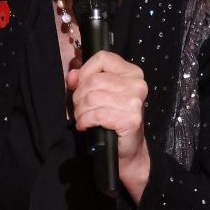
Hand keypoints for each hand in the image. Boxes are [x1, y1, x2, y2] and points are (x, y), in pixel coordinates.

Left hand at [66, 51, 149, 201]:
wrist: (127, 151)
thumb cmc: (112, 121)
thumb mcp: (99, 95)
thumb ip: (84, 80)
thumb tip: (72, 75)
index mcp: (132, 73)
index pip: (102, 58)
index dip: (85, 72)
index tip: (80, 87)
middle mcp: (137, 84)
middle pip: (94, 81)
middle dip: (80, 97)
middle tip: (81, 109)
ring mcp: (135, 101)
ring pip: (92, 98)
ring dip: (81, 111)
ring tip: (83, 118)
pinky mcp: (130, 119)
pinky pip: (96, 114)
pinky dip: (85, 121)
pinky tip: (86, 126)